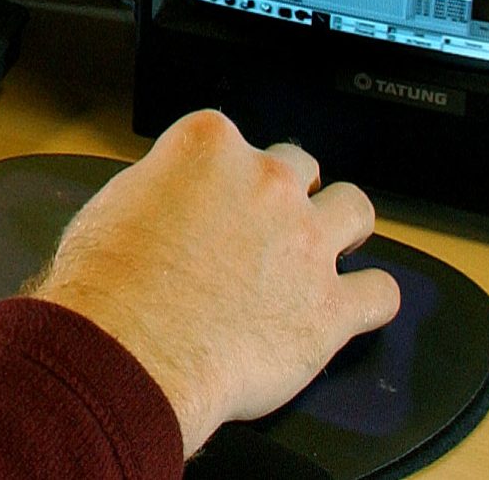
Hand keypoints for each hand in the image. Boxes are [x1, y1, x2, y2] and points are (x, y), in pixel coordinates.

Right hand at [24, 110, 399, 453]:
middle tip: (265, 224)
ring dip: (341, 226)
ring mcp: (305, 242)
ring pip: (355, 209)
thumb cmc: (108, 288)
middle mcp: (265, 183)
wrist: (129, 352)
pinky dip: (370, 298)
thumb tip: (166, 207)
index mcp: (209, 147)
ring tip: (324, 247)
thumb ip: (158, 192)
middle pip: (298, 164)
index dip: (219, 170)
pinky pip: (381, 292)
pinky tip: (355, 305)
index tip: (213, 194)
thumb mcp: (112, 208)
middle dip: (284, 191)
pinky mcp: (331, 306)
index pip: (229, 136)